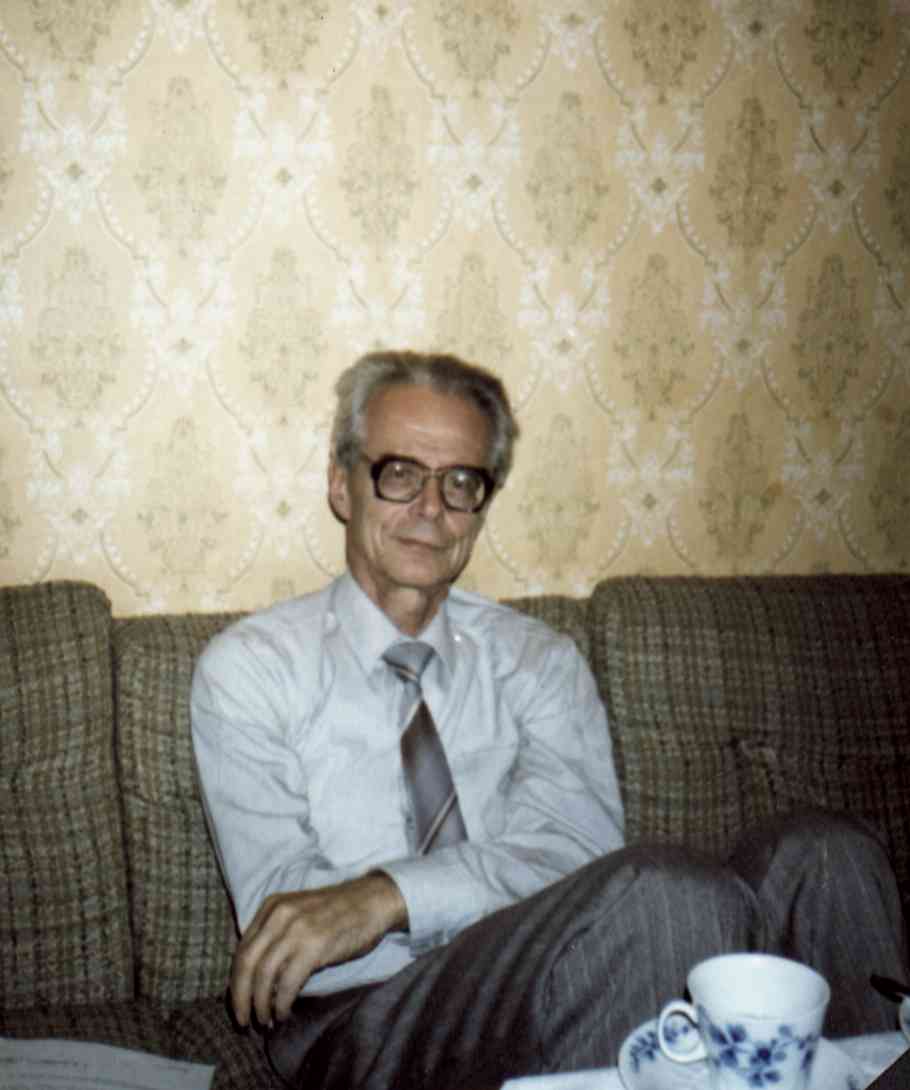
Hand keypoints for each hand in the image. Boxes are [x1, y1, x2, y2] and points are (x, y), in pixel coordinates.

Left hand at [230, 872, 407, 1027]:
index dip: (236, 982)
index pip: (241, 949)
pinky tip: (284, 1013)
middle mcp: (279, 915)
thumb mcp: (298, 914)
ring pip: (264, 975)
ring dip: (261, 1005)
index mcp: (271, 907)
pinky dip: (282, 1003)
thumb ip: (276, 936)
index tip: (239, 1004)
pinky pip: (288, 982)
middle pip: (246, 963)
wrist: (372, 901)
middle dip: (240, 998)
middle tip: (243, 1021)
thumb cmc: (337, 913)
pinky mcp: (315, 945)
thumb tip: (255, 979)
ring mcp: (297, 929)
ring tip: (266, 1021)